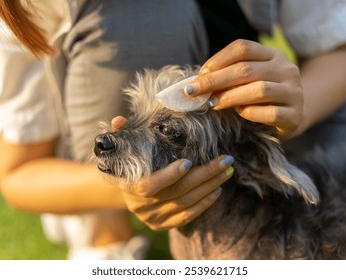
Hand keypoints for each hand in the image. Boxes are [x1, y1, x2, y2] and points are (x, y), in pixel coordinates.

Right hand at [110, 116, 234, 230]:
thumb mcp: (121, 150)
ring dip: (210, 186)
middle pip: (178, 192)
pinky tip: (217, 190)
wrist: (123, 192)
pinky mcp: (163, 225)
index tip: (189, 161)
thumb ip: (121, 135)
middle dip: (205, 175)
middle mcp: (140, 206)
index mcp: (128, 187)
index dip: (169, 175)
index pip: (149, 186)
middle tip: (226, 160)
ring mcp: (152, 218)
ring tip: (226, 171)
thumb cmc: (127, 165)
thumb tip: (118, 120)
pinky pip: (187, 217)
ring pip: (186, 203)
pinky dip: (204, 204)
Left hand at [184, 39, 303, 138]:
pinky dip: (250, 113)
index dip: (218, 59)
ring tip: (213, 103)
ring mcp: (294, 92)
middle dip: (215, 80)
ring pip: (259, 90)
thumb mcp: (248, 81)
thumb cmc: (261, 98)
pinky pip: (269, 113)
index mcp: (273, 55)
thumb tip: (198, 81)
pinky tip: (239, 113)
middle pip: (246, 69)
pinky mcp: (295, 116)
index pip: (243, 48)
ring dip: (230, 97)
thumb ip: (229, 77)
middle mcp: (286, 69)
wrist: (292, 118)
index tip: (200, 73)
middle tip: (194, 91)